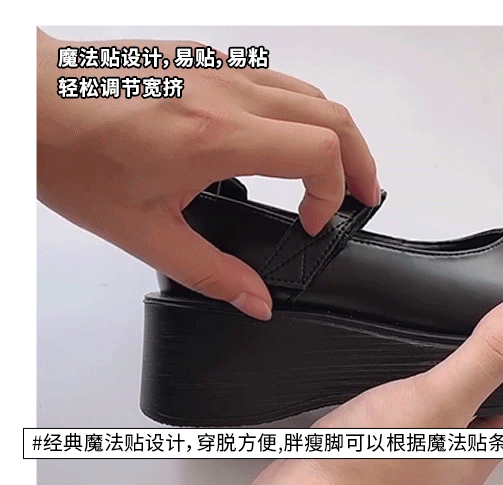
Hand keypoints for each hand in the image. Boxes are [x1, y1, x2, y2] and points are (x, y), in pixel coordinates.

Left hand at [36, 29, 378, 320]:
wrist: (29, 102)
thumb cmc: (72, 156)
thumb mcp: (143, 232)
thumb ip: (210, 272)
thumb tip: (255, 300)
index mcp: (216, 137)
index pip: (320, 151)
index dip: (333, 192)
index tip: (312, 222)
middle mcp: (228, 93)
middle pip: (333, 116)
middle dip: (361, 159)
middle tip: (362, 194)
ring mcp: (219, 68)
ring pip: (309, 92)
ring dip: (334, 132)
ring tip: (334, 168)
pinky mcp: (206, 58)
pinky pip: (276, 80)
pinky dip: (298, 112)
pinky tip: (282, 139)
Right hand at [248, 293, 502, 484]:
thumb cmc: (370, 471)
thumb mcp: (441, 399)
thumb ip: (485, 357)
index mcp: (476, 451)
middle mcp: (445, 457)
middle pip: (474, 402)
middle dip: (472, 364)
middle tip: (474, 330)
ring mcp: (409, 453)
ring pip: (432, 405)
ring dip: (428, 374)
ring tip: (429, 346)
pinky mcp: (373, 446)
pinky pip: (395, 410)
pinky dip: (393, 388)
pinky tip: (382, 376)